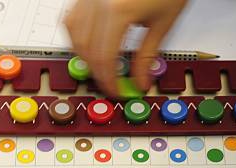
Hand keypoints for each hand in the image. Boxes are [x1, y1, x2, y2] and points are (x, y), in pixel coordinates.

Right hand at [65, 0, 187, 96]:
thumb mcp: (163, 23)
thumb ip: (147, 56)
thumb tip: (140, 82)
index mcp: (118, 9)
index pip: (105, 57)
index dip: (109, 80)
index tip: (116, 90)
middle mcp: (97, 0)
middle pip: (85, 47)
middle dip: (96, 71)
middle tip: (110, 83)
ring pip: (73, 31)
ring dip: (84, 54)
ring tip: (101, 66)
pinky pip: (73, 15)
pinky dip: (78, 33)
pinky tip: (92, 42)